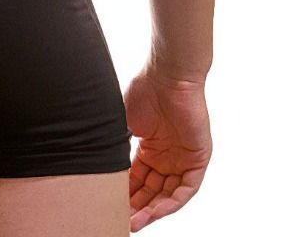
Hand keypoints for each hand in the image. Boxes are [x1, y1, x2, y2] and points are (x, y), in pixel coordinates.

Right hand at [124, 65, 212, 230]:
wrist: (167, 75)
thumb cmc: (145, 90)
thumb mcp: (124, 123)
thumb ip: (116, 145)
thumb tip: (96, 163)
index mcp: (150, 147)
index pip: (137, 179)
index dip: (125, 193)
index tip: (110, 205)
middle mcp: (167, 156)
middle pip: (151, 190)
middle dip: (136, 207)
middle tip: (121, 220)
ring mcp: (183, 158)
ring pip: (168, 194)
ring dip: (152, 210)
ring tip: (134, 222)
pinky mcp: (198, 159)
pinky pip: (186, 189)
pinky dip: (171, 203)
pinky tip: (155, 211)